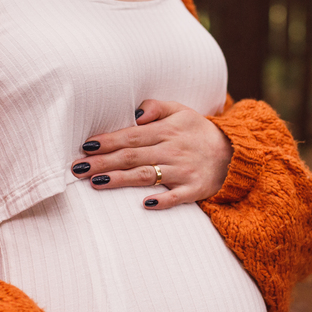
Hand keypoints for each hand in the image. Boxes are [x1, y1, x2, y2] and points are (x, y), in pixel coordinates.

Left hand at [70, 100, 232, 208]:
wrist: (234, 153)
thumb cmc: (198, 132)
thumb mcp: (181, 110)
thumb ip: (156, 107)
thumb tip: (134, 113)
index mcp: (167, 130)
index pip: (131, 135)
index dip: (108, 141)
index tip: (85, 146)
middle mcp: (173, 150)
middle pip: (132, 156)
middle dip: (103, 162)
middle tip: (77, 168)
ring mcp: (183, 171)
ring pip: (146, 176)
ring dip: (120, 180)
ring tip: (95, 183)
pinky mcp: (195, 189)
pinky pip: (177, 197)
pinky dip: (162, 201)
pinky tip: (143, 204)